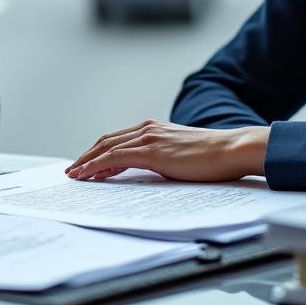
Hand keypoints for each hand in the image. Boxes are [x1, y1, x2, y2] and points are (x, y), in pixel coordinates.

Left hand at [66, 120, 270, 181]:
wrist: (232, 149)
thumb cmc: (215, 155)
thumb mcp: (183, 154)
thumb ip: (165, 156)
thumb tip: (154, 170)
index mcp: (156, 128)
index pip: (119, 138)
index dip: (99, 150)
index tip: (87, 162)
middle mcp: (148, 129)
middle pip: (106, 140)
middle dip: (87, 155)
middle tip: (73, 170)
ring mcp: (148, 139)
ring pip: (106, 148)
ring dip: (86, 162)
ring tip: (74, 175)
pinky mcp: (151, 152)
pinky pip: (114, 158)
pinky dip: (96, 167)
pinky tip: (87, 176)